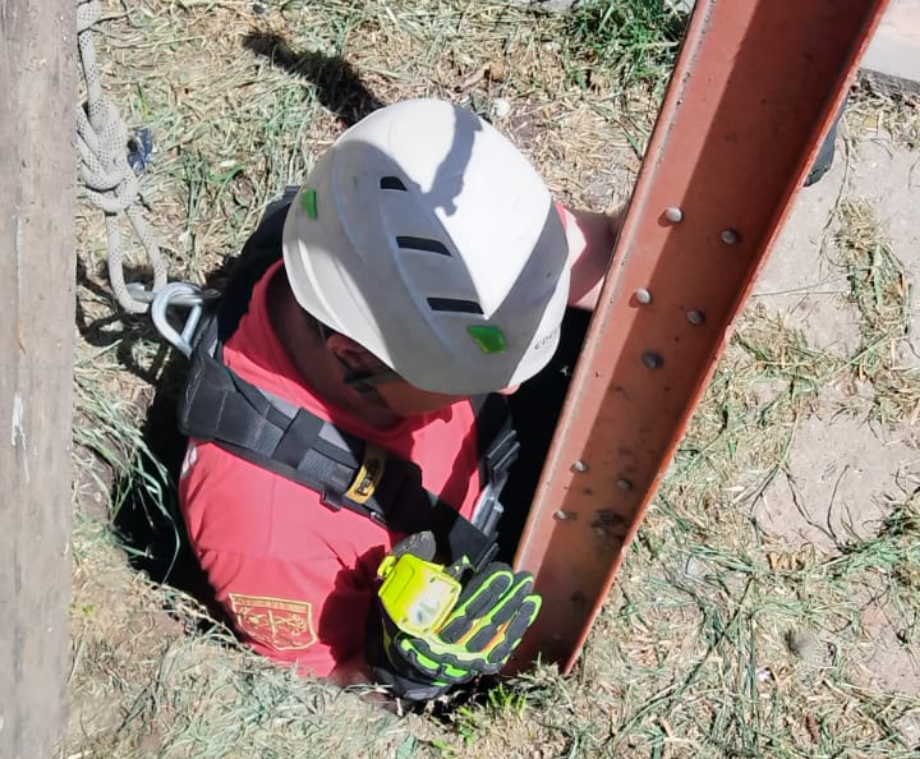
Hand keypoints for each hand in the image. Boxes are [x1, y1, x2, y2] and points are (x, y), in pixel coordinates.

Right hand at [367, 539, 541, 700]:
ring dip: (514, 610)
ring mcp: (465, 660)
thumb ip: (413, 567)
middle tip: (520, 577)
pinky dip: (517, 628)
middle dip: (503, 598)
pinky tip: (529, 608)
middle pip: (481, 621)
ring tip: (527, 588)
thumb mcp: (396, 594)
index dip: (484, 590)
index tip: (501, 571)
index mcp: (427, 630)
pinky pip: (501, 648)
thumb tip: (428, 541)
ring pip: (494, 634)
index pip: (461, 608)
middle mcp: (448, 648)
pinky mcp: (478, 665)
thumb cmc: (404, 622)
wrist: (406, 666)